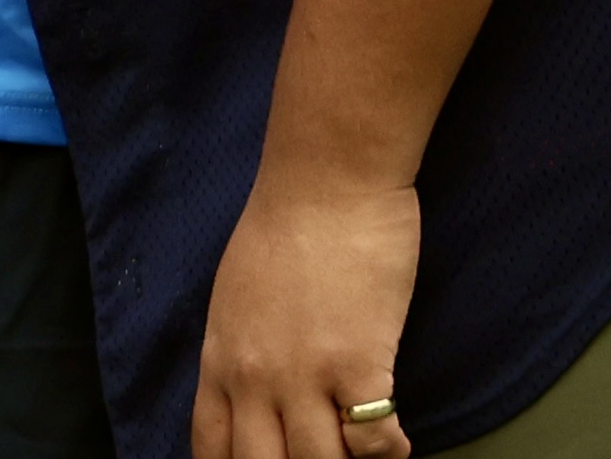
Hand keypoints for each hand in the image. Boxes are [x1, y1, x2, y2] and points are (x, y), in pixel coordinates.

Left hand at [194, 166, 420, 458]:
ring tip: (360, 451)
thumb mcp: (233, 296)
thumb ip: (240, 351)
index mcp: (220, 359)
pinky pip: (374, 442)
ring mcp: (305, 375)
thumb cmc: (284, 224)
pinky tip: (398, 442)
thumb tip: (255, 396)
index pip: (212, 449)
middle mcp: (255, 378)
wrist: (328, 178)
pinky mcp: (358, 365)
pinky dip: (389, 453)